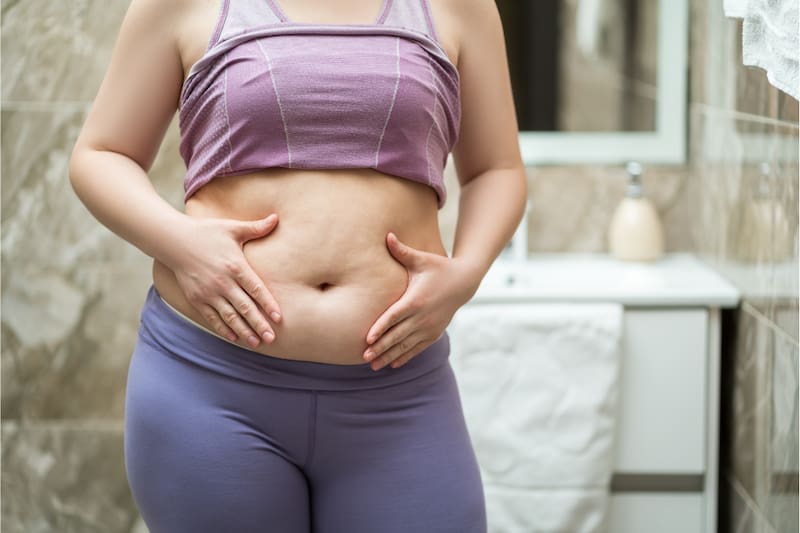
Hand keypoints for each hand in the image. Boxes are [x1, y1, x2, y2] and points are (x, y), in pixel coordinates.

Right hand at [165, 213, 282, 347]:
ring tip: (258, 343)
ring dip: (244, 331)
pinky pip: (212, 317)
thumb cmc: (206, 232)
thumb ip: (256, 227)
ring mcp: (208, 293)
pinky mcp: (196, 299)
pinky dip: (224, 328)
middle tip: (273, 338)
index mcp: (235, 266)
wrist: (172, 240)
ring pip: (230, 317)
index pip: (256, 289)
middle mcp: (222, 282)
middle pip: (245, 308)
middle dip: (259, 324)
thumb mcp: (232, 228)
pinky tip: (234, 337)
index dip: (268, 304)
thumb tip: (276, 218)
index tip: (279, 317)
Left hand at [362, 232, 477, 370]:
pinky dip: (405, 356)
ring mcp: (430, 327)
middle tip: (364, 356)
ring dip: (389, 356)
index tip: (367, 338)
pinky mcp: (434, 332)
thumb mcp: (422, 259)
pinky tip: (392, 364)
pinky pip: (417, 348)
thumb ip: (402, 251)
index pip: (395, 316)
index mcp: (416, 299)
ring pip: (406, 345)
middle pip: (398, 335)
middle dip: (381, 347)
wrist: (464, 282)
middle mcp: (423, 317)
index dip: (381, 328)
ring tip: (373, 366)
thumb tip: (387, 235)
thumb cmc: (438, 268)